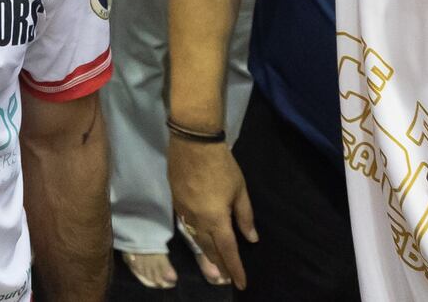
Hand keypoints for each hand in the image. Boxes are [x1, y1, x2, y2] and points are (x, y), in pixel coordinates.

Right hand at [168, 134, 255, 291]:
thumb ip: (245, 216)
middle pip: (210, 249)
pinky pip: (188, 227)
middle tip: (227, 277)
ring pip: (197, 240)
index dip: (235, 268)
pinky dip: (197, 238)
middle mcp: (198, 221)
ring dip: (207, 254)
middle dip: (220, 265)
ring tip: (215, 264)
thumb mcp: (240, 190)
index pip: (228, 251)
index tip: (241, 283)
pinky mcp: (176, 203)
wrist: (193, 143)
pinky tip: (200, 239)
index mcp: (216, 219)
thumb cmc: (221, 165)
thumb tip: (251, 238)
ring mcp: (184, 212)